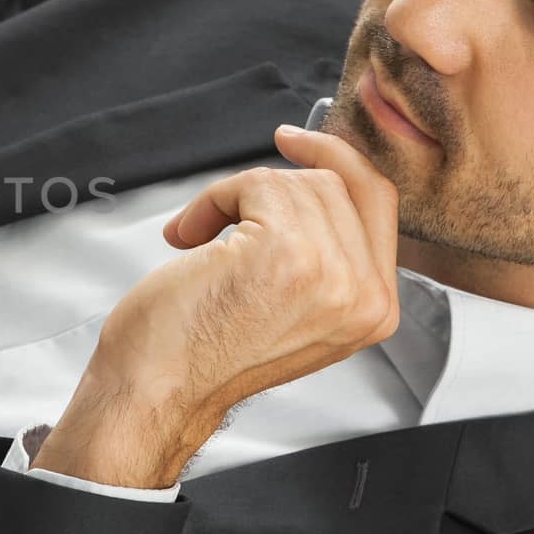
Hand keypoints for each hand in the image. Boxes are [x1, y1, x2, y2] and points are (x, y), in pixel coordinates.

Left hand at [33, 125, 400, 487]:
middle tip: (217, 216)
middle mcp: (366, 296)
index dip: (338, 162)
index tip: (298, 143)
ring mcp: (332, 272)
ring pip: (294, 182)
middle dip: (268, 191)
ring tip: (201, 243)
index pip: (377, 204)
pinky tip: (190, 239)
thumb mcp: (294, 308)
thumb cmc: (198, 352)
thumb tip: (313, 190)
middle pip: (336, 186)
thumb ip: (326, 257)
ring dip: (232, 199)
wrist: (155, 390)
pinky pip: (257, 182)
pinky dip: (213, 200)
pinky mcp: (287, 250)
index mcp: (374, 310)